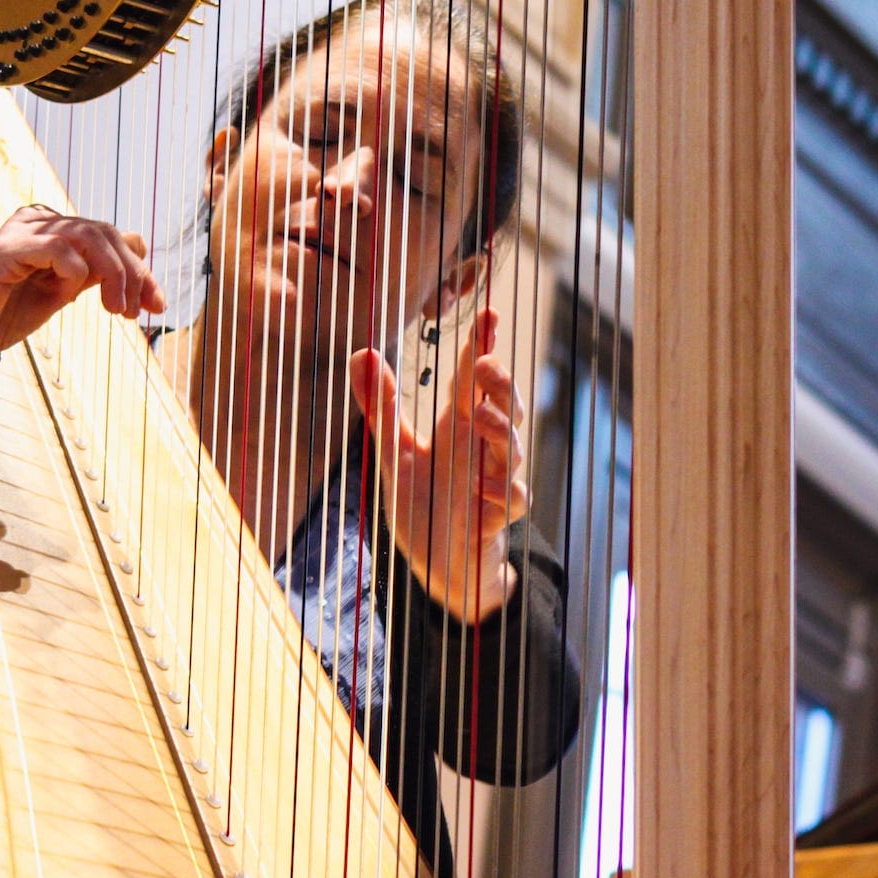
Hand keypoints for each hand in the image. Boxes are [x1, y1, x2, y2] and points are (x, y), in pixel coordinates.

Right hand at [0, 205, 165, 357]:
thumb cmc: (9, 312)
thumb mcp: (63, 292)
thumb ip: (95, 272)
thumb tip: (139, 254)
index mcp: (54, 229)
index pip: (112, 236)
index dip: (141, 268)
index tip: (156, 305)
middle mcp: (40, 220)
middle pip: (106, 234)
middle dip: (133, 275)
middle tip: (139, 313)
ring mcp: (22, 230)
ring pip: (87, 236)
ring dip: (113, 275)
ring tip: (116, 311)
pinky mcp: (5, 248)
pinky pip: (56, 248)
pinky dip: (74, 270)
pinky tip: (70, 294)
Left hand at [349, 308, 527, 624]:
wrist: (436, 564)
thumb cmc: (423, 503)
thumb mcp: (394, 451)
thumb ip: (380, 406)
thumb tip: (362, 351)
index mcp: (457, 427)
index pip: (472, 379)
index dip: (482, 346)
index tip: (489, 314)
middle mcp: (480, 448)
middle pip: (506, 405)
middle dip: (502, 383)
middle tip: (486, 364)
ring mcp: (494, 481)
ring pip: (513, 447)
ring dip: (500, 430)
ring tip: (480, 418)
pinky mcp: (498, 517)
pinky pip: (515, 499)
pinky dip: (502, 492)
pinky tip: (482, 491)